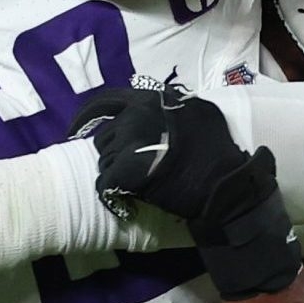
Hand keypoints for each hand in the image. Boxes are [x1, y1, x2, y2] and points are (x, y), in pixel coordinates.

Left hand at [73, 83, 302, 301]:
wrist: (223, 183)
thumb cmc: (215, 150)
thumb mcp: (198, 113)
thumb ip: (173, 105)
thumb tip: (161, 100)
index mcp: (150, 100)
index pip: (106, 102)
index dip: (89, 115)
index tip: (79, 127)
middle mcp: (135, 115)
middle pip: (104, 136)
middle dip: (113, 153)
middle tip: (128, 168)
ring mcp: (129, 142)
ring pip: (104, 161)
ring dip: (114, 173)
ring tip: (133, 186)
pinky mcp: (126, 171)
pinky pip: (105, 185)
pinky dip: (112, 196)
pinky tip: (124, 203)